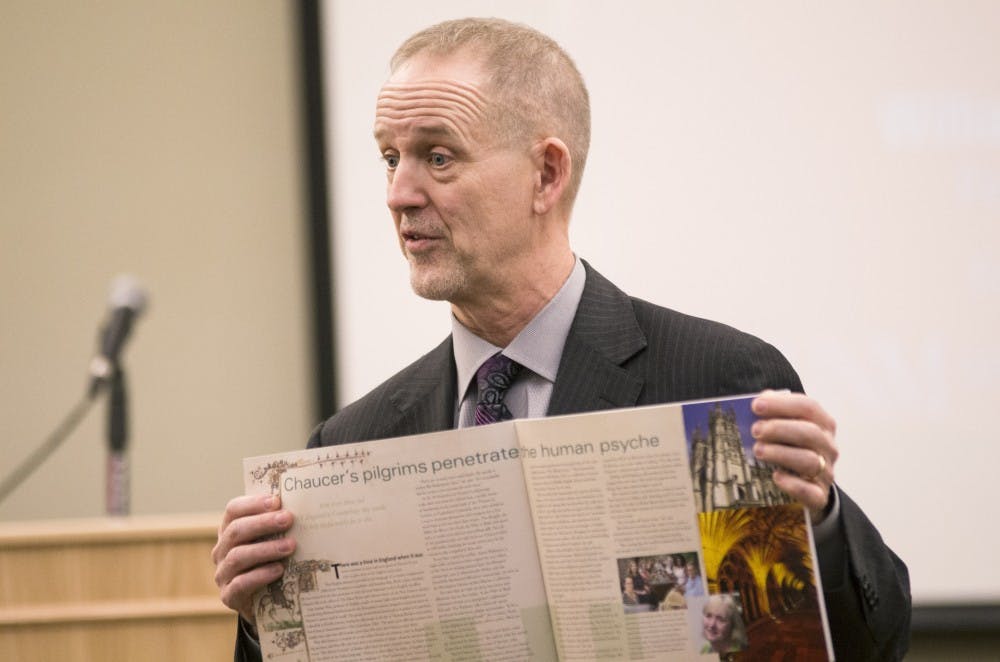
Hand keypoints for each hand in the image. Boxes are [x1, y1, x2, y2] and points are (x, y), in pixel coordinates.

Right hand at [211, 494, 295, 624]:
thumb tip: (305, 504)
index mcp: (229, 530)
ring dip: (266, 549)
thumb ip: (278, 524)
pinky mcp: (229, 596)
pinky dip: (260, 575)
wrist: (261, 602)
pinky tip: (279, 569)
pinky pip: (240, 584)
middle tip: (288, 519)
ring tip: (290, 546)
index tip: (277, 501)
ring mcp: (223, 573)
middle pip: (236, 530)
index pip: (233, 510)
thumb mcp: (270, 540)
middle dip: (263, 523)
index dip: (253, 503)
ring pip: (238, 556)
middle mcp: (222, 550)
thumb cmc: (269, 561)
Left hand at [751, 391, 838, 522]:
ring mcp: (826, 471)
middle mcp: (828, 446)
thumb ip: (774, 412)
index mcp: (822, 424)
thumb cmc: (791, 447)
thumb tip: (759, 400)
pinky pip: (809, 491)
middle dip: (779, 428)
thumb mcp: (786, 427)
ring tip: (758, 450)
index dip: (782, 404)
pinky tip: (776, 476)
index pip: (808, 407)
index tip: (756, 405)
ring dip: (781, 453)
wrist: (806, 485)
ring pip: (809, 460)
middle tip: (755, 430)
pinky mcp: (819, 495)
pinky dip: (792, 483)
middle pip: (810, 433)